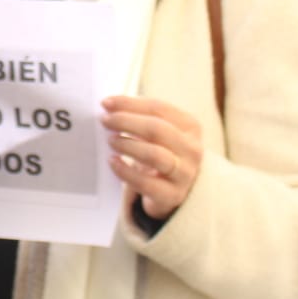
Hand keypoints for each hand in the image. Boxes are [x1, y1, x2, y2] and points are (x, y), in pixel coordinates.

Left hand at [101, 96, 202, 221]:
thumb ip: (138, 117)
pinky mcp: (172, 195)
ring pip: (154, 155)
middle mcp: (192, 149)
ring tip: (111, 140)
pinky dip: (125, 171)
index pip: (158, 108)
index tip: (106, 103)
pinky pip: (146, 183)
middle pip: (157, 129)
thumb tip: (109, 106)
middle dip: (127, 122)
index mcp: (190, 126)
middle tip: (105, 121)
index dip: (130, 104)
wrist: (174, 190)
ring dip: (128, 145)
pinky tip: (113, 162)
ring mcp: (185, 174)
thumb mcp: (158, 133)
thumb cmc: (162, 153)